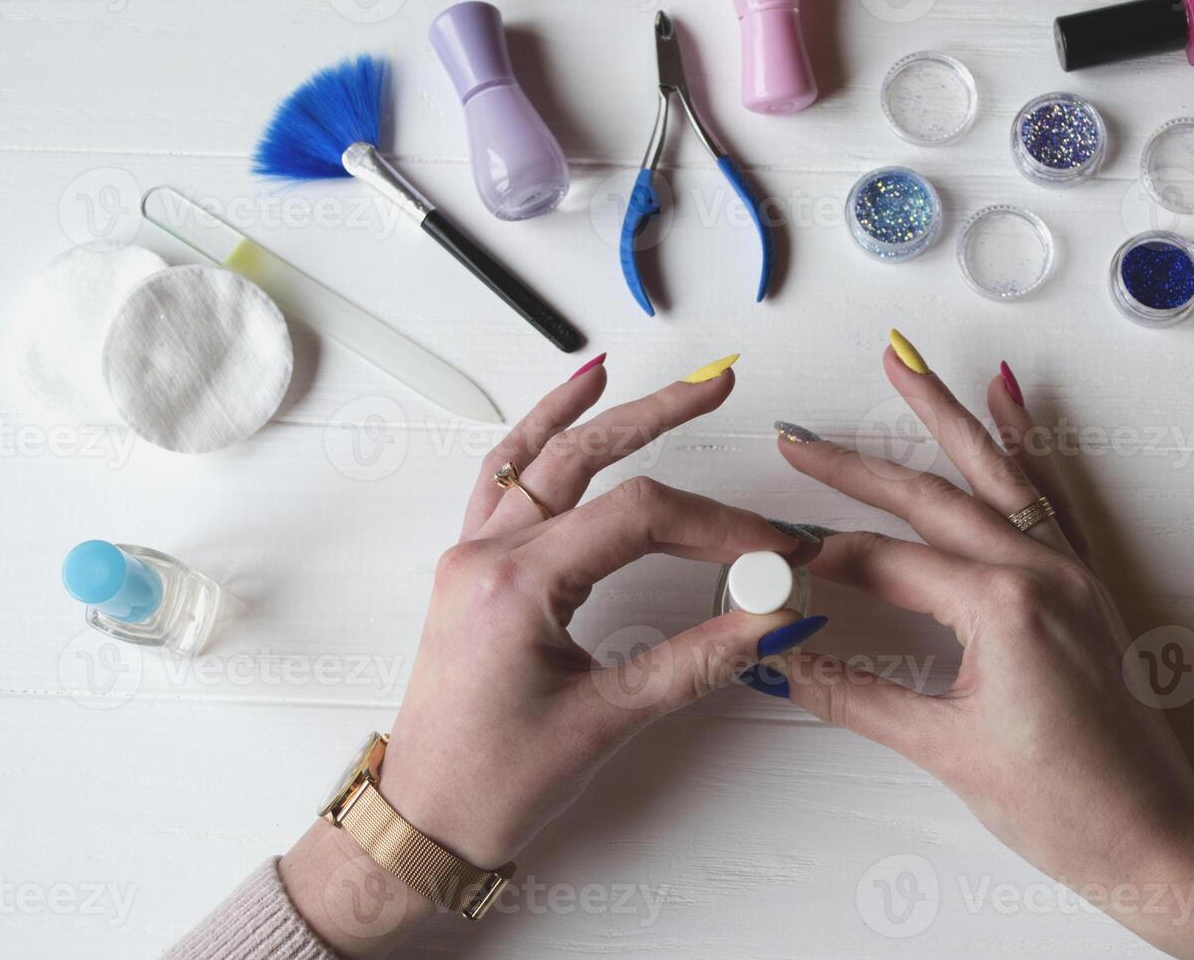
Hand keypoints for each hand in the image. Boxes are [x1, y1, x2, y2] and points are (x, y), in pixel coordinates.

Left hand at [281, 356, 822, 957]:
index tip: (773, 549)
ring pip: (535, 457)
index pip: (638, 517)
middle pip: (584, 459)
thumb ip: (697, 660)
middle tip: (719, 387)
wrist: (420, 821)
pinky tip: (564, 413)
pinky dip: (534, 440)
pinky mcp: (473, 571)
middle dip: (656, 417)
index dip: (717, 524)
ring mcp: (472, 557)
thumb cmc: (494, 784)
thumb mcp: (607, 722)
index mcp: (516, 585)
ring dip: (590, 414)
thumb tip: (773, 617)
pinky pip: (500, 483)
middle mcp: (487, 555)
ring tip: (632, 371)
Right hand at [770, 334, 1193, 959]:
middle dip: (855, 466)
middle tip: (796, 438)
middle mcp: (1040, 570)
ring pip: (995, 472)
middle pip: (929, 498)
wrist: (1158, 839)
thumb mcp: (943, 749)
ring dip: (945, 417)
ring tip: (903, 364)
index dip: (817, 559)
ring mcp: (1071, 570)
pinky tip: (1009, 400)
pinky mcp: (1087, 583)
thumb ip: (852, 693)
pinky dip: (1025, 444)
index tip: (766, 557)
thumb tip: (778, 658)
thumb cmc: (1068, 806)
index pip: (884, 563)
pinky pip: (1051, 494)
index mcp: (1002, 606)